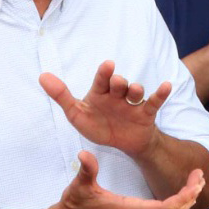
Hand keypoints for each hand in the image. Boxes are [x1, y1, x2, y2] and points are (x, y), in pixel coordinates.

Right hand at [39, 150, 203, 208]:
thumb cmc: (75, 205)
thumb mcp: (79, 185)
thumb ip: (86, 170)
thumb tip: (84, 154)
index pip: (166, 207)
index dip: (184, 195)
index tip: (195, 180)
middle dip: (190, 196)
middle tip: (200, 177)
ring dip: (185, 204)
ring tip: (195, 186)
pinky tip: (179, 199)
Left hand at [40, 61, 173, 162]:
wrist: (122, 143)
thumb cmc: (99, 125)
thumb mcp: (77, 114)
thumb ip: (61, 96)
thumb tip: (42, 76)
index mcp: (100, 93)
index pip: (101, 80)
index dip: (104, 73)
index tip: (108, 65)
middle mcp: (117, 95)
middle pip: (120, 84)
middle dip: (119, 82)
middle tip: (117, 82)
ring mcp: (132, 103)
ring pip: (136, 92)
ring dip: (136, 89)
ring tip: (134, 90)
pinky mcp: (145, 113)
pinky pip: (155, 101)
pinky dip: (161, 93)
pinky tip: (166, 85)